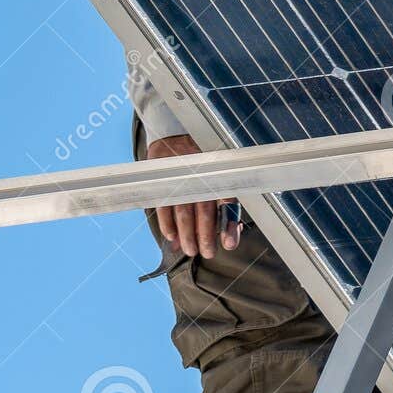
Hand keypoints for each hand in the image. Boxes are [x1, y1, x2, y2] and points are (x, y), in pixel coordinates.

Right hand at [146, 135, 241, 257]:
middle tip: (207, 253)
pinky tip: (171, 236)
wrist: (173, 139)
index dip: (229, 225)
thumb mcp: (215, 179)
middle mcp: (201, 177)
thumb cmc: (199, 166)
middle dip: (205, 236)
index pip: (226, 203)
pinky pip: (165, 206)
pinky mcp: (163, 181)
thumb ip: (222, 209)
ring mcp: (181, 179)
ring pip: (184, 213)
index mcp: (218, 176)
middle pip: (204, 212)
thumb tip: (227, 238)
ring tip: (189, 250)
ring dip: (187, 235)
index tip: (228, 244)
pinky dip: (167, 224)